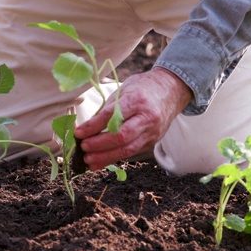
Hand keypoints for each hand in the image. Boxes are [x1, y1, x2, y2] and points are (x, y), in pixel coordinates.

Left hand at [74, 67, 192, 170]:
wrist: (171, 90)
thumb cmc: (143, 88)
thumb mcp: (124, 90)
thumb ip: (109, 108)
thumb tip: (88, 127)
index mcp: (137, 100)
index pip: (112, 116)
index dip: (93, 126)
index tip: (78, 133)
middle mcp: (147, 117)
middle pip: (121, 136)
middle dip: (99, 144)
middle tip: (83, 147)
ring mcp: (151, 132)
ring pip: (127, 149)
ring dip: (105, 157)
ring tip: (88, 160)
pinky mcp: (152, 141)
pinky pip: (131, 152)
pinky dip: (113, 159)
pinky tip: (99, 162)